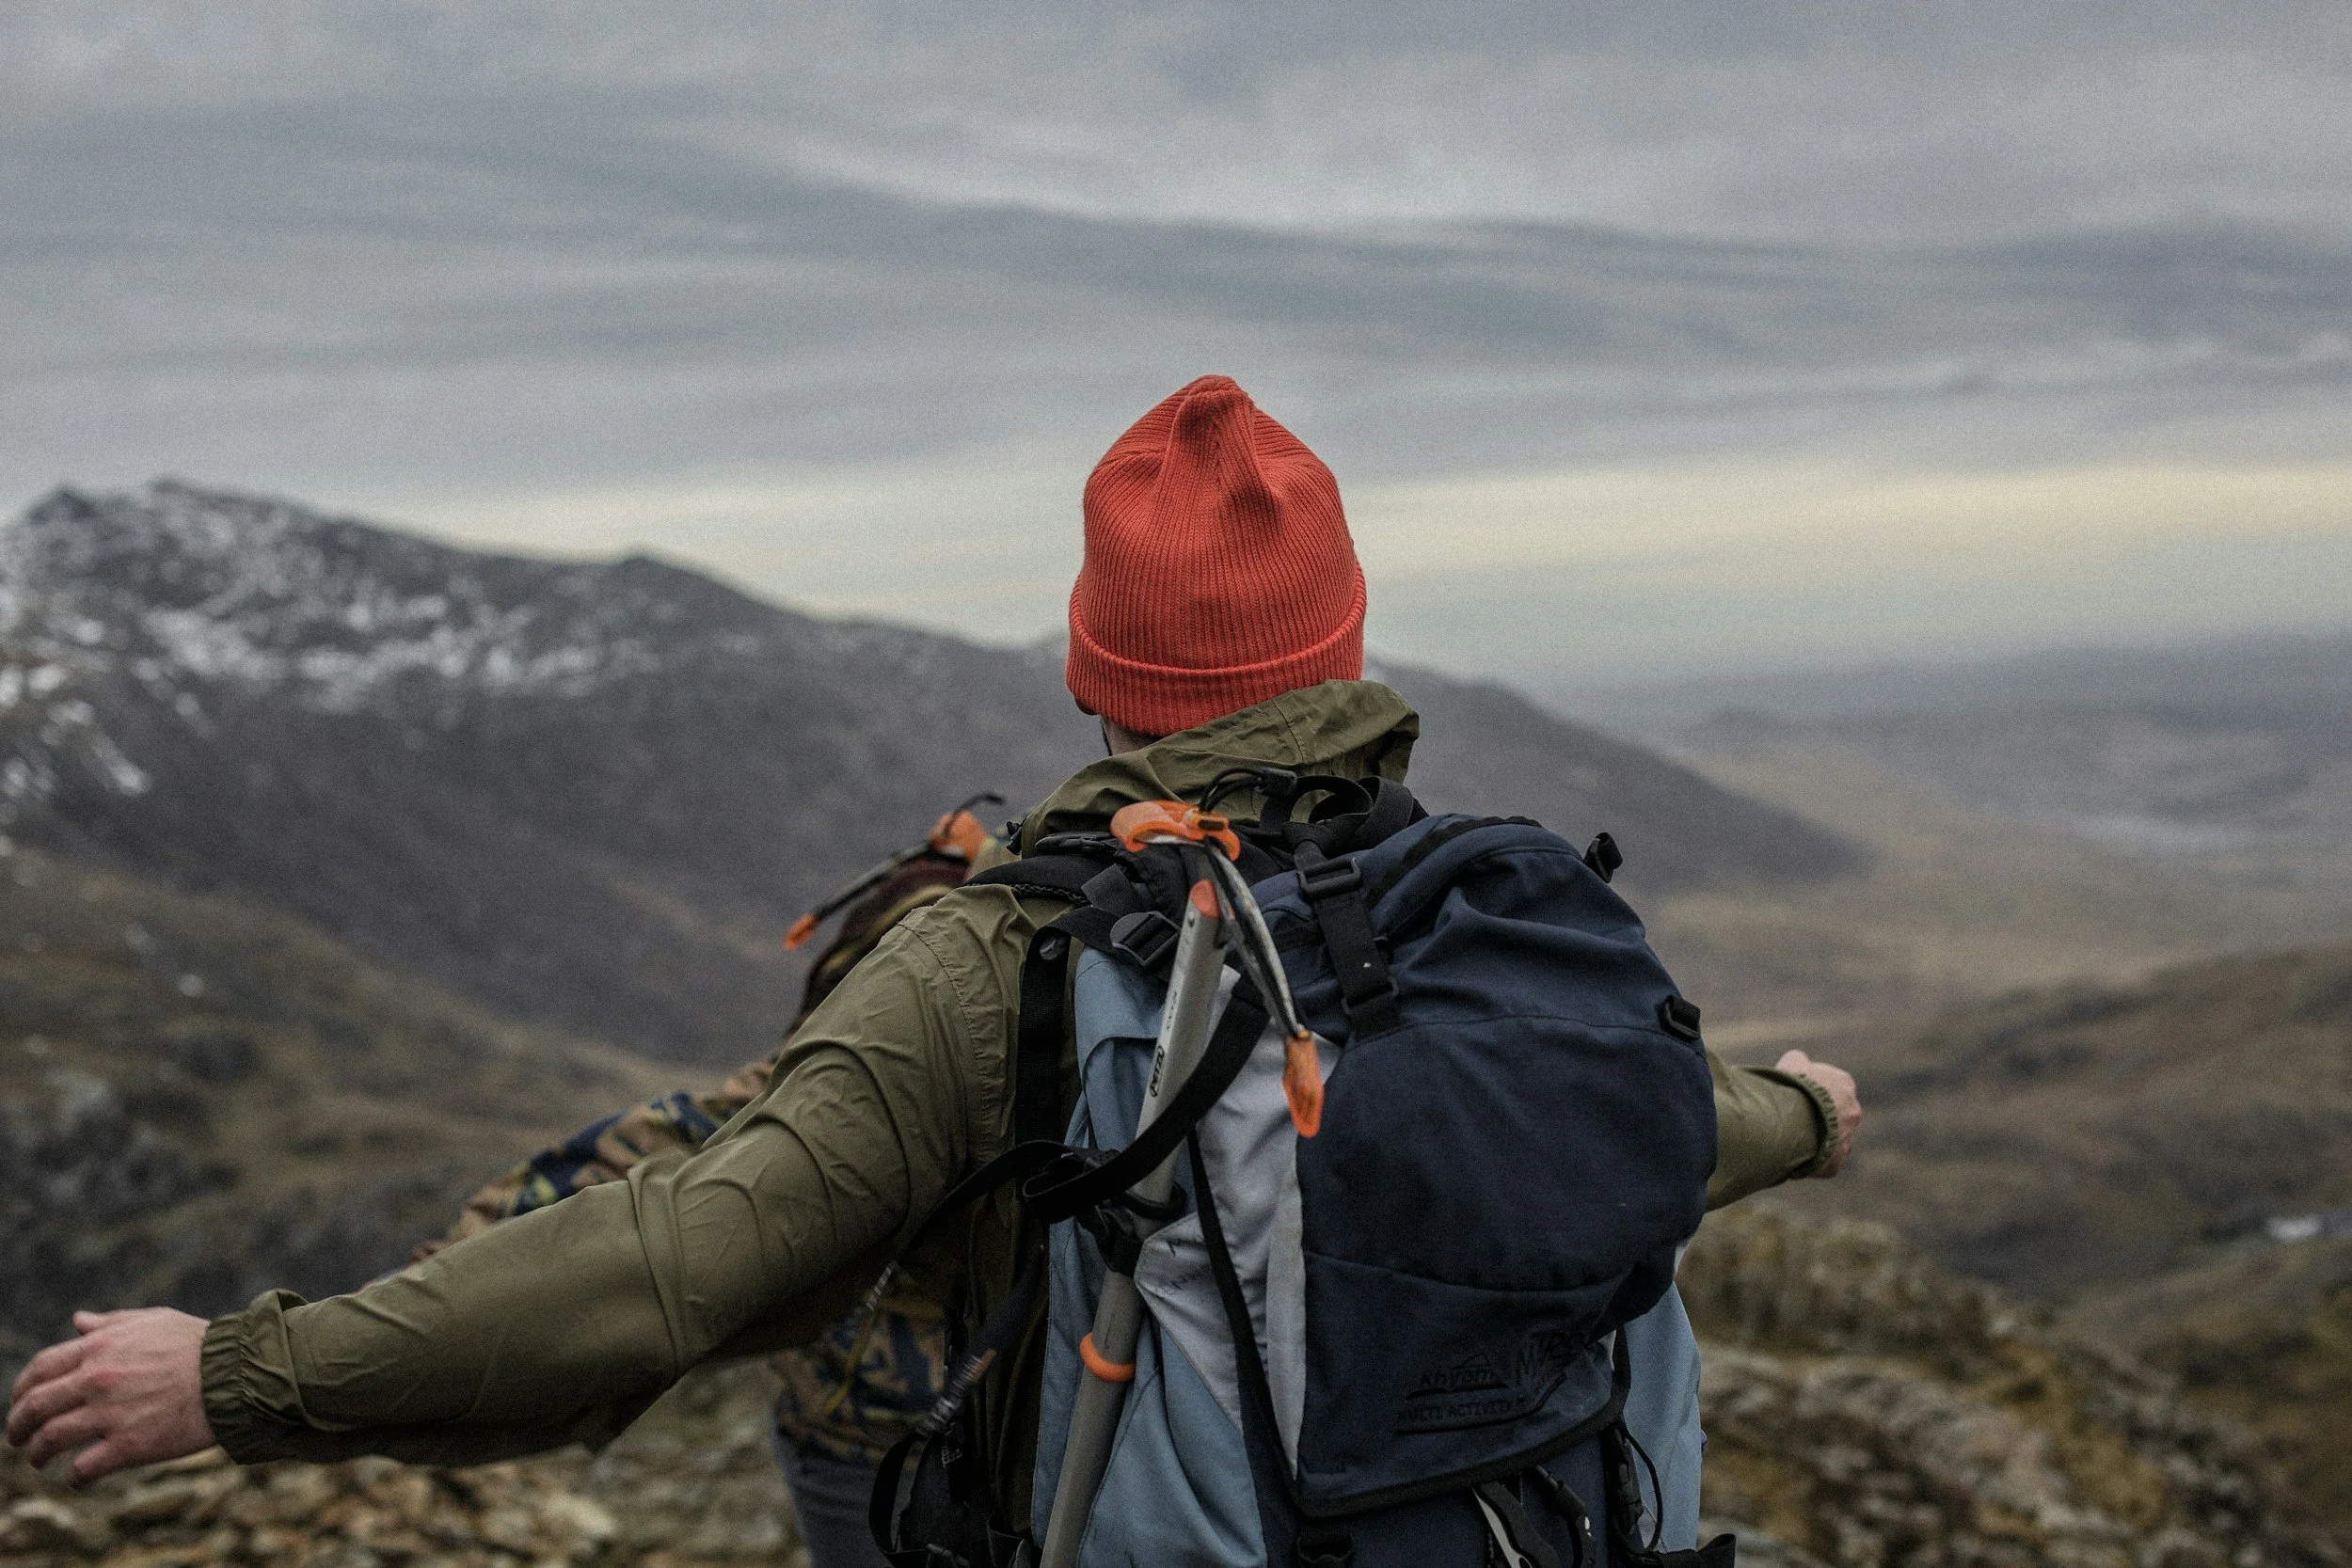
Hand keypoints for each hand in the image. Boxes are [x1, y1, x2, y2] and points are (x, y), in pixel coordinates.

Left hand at [6, 1309, 215, 1484]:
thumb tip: (78, 1320)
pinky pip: (83, 1469)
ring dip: (37, 1454)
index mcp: (100, 1348)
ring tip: (38, 1459)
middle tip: (17, 1438)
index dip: (20, 1389)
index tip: (19, 1402)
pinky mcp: (129, 1446)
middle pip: (34, 1407)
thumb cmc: (197, 1345)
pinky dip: (74, 1477)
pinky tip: (78, 1478)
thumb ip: (110, 1323)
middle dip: (17, 1426)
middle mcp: (98, 1380)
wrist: (236, 1375)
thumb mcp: (152, 1321)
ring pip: (50, 1440)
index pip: (40, 1369)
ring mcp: (111, 1414)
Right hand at [1775, 1050, 1861, 1176]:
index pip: (1834, 1085)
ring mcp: (1847, 1139)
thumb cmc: (1792, 1088)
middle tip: (1794, 1116)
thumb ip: (1799, 1061)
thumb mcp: (1791, 1063)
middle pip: (1835, 1114)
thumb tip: (1799, 1062)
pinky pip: (1822, 1162)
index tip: (1797, 1093)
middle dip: (1818, 1115)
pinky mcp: (1835, 1162)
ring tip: (1791, 1137)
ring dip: (1815, 1138)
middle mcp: (1853, 1112)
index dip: (1814, 1089)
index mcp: (1845, 1085)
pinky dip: (1810, 1159)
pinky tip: (1793, 1154)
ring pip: (1831, 1140)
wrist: (1793, 1120)